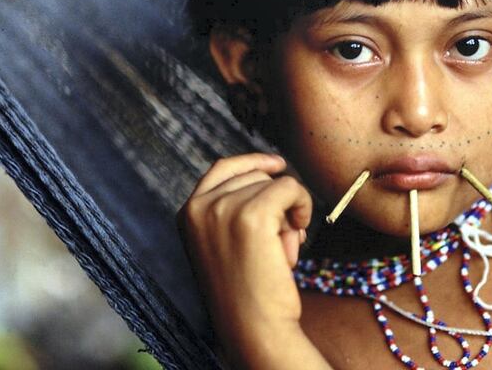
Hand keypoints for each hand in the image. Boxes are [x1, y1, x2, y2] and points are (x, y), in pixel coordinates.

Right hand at [177, 153, 313, 365]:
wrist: (253, 330)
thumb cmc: (247, 293)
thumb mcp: (227, 244)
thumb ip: (236, 209)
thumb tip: (274, 171)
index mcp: (188, 213)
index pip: (222, 168)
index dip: (254, 161)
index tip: (279, 165)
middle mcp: (199, 207)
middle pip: (254, 175)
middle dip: (276, 201)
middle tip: (283, 238)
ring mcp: (224, 208)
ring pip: (274, 182)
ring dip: (290, 211)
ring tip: (284, 250)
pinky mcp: (252, 215)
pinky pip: (290, 188)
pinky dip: (303, 206)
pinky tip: (299, 237)